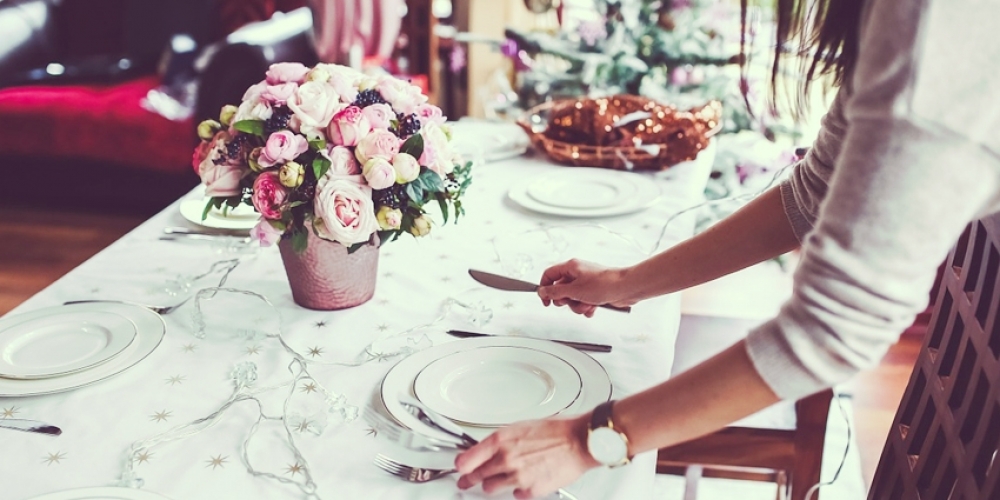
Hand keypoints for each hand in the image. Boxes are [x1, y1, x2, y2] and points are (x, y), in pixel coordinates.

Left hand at [455, 415, 597, 498]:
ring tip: (496, 481)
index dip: (461, 465)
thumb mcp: (521, 427)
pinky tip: (523, 482)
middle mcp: (506, 459)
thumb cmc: (556, 431)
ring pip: (491, 488)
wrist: (578, 442)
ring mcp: (517, 476)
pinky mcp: (531, 490)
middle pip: (477, 475)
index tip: (459, 468)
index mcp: (501, 440)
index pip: (467, 458)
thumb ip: (503, 440)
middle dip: (470, 479)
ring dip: (492, 484)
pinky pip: (515, 494)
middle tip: (466, 482)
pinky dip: (517, 489)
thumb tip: (492, 448)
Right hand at [537, 259, 635, 316]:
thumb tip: (542, 291)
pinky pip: (583, 302)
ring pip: (572, 299)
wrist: (625, 289)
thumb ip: (555, 292)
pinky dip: (586, 307)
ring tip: (587, 304)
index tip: (545, 301)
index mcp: (571, 267)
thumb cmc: (604, 284)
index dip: (545, 288)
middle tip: (570, 301)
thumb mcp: (574, 290)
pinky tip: (593, 307)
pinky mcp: (594, 292)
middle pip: (560, 289)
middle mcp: (577, 273)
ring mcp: (586, 283)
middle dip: (565, 300)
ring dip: (577, 306)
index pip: (549, 275)